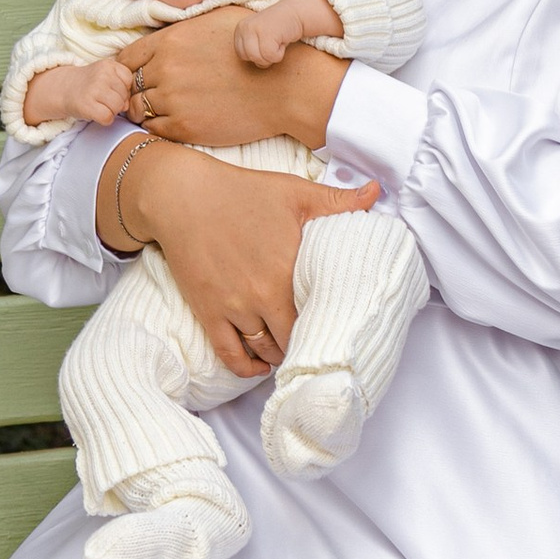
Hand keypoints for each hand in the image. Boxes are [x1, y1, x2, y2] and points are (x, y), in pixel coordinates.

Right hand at [23, 54, 133, 131]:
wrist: (63, 89)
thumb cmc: (89, 85)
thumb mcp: (106, 76)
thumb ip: (121, 87)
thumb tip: (126, 106)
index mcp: (108, 65)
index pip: (129, 80)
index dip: (122, 88)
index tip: (110, 89)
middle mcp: (102, 74)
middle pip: (124, 96)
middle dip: (117, 102)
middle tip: (103, 100)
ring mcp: (93, 89)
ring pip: (117, 107)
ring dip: (111, 111)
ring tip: (100, 106)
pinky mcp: (86, 105)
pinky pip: (107, 117)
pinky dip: (105, 120)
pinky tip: (96, 114)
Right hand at [99, 139, 377, 375]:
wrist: (182, 195)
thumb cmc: (240, 191)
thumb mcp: (294, 191)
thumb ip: (338, 201)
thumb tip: (377, 192)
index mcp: (288, 271)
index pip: (321, 315)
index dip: (333, 322)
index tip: (341, 324)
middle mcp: (262, 297)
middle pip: (294, 339)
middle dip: (307, 342)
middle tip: (319, 340)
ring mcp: (233, 308)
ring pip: (264, 350)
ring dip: (280, 354)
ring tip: (293, 351)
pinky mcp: (208, 313)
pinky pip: (229, 355)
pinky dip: (246, 368)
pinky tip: (259, 366)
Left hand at [120, 7, 344, 151]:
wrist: (285, 87)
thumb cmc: (258, 52)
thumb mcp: (218, 20)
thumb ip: (184, 26)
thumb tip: (167, 30)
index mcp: (169, 41)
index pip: (125, 58)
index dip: (129, 68)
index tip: (138, 74)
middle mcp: (165, 70)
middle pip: (128, 85)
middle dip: (135, 90)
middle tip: (149, 94)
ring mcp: (173, 100)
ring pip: (138, 109)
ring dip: (146, 110)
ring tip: (163, 109)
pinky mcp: (185, 127)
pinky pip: (154, 130)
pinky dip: (159, 127)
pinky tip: (175, 121)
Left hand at [233, 0, 340, 69]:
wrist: (296, 13)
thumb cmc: (278, 30)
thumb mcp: (259, 39)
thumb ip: (252, 50)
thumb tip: (257, 65)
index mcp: (239, 29)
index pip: (242, 55)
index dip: (257, 54)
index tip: (266, 42)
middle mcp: (244, 27)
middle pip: (249, 58)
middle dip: (264, 56)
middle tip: (273, 43)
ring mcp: (255, 28)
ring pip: (258, 59)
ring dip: (272, 55)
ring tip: (277, 41)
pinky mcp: (267, 32)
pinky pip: (270, 56)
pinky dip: (279, 54)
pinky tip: (282, 41)